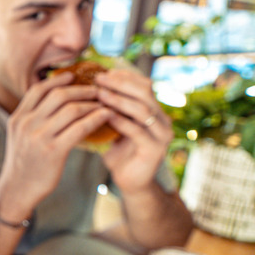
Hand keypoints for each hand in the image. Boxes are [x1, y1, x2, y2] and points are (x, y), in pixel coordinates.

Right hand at [0, 72, 111, 213]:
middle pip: (57, 96)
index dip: (57, 80)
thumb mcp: (18, 136)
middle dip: (80, 89)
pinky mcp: (54, 151)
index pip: (38, 90)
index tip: (72, 76)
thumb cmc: (23, 164)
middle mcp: (27, 124)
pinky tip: (105, 117)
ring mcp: (39, 137)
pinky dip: (95, 119)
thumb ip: (31, 119)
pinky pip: (79, 128)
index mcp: (18, 118)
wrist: (17, 190)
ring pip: (71, 109)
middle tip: (96, 89)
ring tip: (103, 103)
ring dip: (91, 103)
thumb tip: (49, 103)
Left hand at [94, 69, 173, 192]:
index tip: (103, 72)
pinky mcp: (155, 150)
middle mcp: (163, 120)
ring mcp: (162, 135)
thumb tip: (91, 84)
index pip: (144, 85)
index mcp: (155, 111)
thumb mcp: (115, 126)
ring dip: (119, 100)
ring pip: (143, 110)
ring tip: (100, 94)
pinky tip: (105, 115)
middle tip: (99, 79)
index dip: (124, 77)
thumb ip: (111, 108)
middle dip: (121, 84)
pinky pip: (138, 131)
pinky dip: (121, 121)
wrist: (130, 182)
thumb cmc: (119, 152)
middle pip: (145, 93)